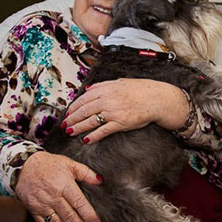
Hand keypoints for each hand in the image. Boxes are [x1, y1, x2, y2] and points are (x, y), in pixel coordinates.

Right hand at [15, 151, 102, 221]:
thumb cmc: (48, 164)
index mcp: (64, 184)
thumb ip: (86, 172)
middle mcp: (53, 196)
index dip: (89, 215)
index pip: (79, 203)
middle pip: (70, 217)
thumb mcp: (69, 163)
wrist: (23, 166)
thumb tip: (100, 180)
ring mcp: (42, 204)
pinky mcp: (33, 210)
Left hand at [63, 78, 188, 143]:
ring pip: (90, 121)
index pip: (84, 98)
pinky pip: (103, 131)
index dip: (73, 107)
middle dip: (72, 119)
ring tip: (70, 132)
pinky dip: (93, 136)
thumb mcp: (120, 82)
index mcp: (106, 89)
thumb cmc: (140, 90)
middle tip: (65, 125)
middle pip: (84, 110)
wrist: (156, 99)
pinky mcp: (120, 123)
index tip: (67, 113)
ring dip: (78, 128)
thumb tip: (89, 89)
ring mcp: (113, 112)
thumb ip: (103, 85)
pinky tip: (86, 139)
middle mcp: (107, 100)